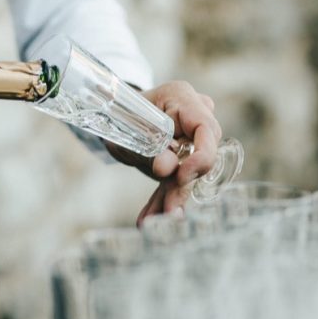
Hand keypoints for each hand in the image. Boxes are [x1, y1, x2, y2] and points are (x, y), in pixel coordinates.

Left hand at [102, 80, 222, 224]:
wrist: (112, 112)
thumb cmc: (121, 111)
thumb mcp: (128, 128)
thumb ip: (149, 146)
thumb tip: (167, 169)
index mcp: (182, 98)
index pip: (206, 128)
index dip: (201, 156)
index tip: (182, 176)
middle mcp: (193, 116)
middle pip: (200, 154)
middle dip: (182, 185)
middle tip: (169, 211)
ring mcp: (190, 137)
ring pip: (187, 172)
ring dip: (170, 198)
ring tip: (154, 220)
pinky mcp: (182, 157)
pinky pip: (175, 179)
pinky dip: (161, 198)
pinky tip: (149, 217)